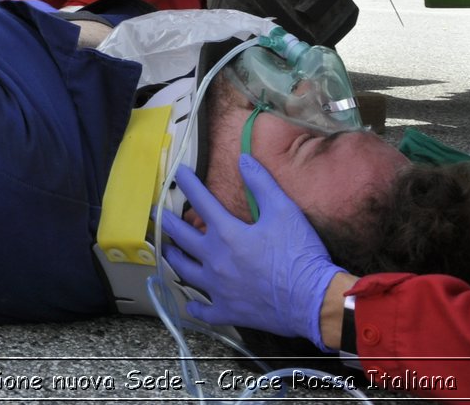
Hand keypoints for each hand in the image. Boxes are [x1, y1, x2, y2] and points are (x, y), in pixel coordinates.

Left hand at [158, 155, 344, 349]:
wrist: (314, 300)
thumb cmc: (299, 254)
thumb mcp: (285, 210)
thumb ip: (262, 183)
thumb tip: (243, 159)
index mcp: (227, 234)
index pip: (201, 202)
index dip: (188, 184)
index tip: (178, 173)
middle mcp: (215, 260)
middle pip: (182, 237)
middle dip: (167, 222)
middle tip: (156, 215)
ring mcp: (218, 288)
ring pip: (185, 271)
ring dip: (173, 258)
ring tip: (167, 250)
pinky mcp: (228, 311)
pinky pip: (204, 310)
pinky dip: (196, 307)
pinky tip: (192, 305)